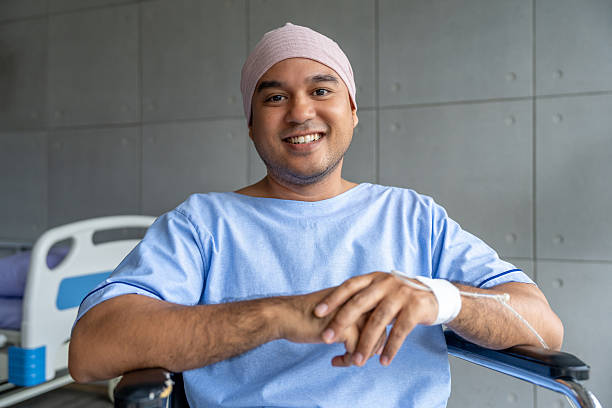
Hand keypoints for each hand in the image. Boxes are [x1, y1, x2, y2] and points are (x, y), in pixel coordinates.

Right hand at [277, 287, 385, 365]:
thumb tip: (369, 335)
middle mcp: (358, 302)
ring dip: (360, 357)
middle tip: (356, 359)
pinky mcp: (344, 328)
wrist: (286, 315)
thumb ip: (352, 316)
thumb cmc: (307, 315)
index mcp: (357, 295)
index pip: (379, 317)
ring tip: (346, 361)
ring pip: (371, 342)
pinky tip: (334, 361)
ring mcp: (353, 314)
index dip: (376, 336)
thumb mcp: (335, 311)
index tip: (365, 348)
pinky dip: (347, 361)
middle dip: (371, 349)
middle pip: (380, 330)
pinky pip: (356, 351)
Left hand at [313, 272, 437, 365]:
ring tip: (356, 360)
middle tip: (327, 339)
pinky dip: (391, 347)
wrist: (433, 296)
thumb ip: (362, 296)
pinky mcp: (415, 308)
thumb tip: (333, 308)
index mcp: (374, 278)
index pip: (349, 286)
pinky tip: (383, 361)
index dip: (332, 299)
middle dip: (341, 322)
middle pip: (359, 303)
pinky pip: (399, 331)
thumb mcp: (380, 289)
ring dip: (366, 343)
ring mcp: (401, 294)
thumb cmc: (399, 296)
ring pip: (378, 321)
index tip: (316, 312)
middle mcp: (386, 283)